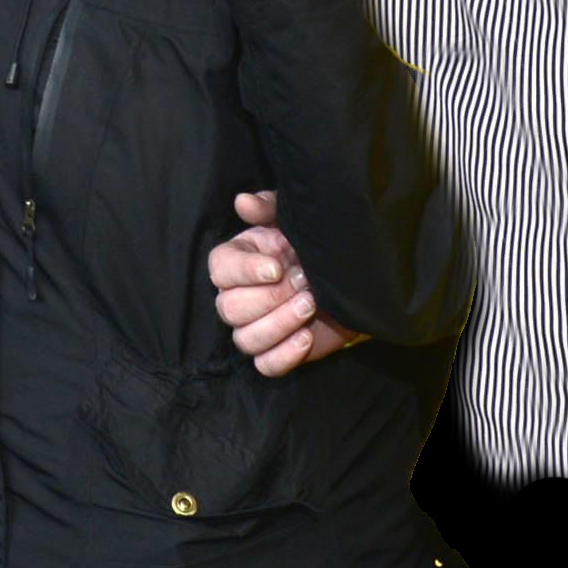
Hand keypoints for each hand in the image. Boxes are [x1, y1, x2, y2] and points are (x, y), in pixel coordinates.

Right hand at [210, 202, 360, 376]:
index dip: (245, 272)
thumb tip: (243, 202)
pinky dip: (284, 355)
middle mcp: (237, 296)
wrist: (348, 277)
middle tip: (304, 283)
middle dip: (270, 298)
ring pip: (245, 339)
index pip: (219, 270)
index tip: (276, 268)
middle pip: (229, 309)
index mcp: (236, 261)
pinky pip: (265, 365)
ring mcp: (255, 327)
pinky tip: (307, 336)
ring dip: (278, 325)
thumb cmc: (313, 244)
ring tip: (310, 305)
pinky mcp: (276, 352)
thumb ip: (268, 207)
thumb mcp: (292, 218)